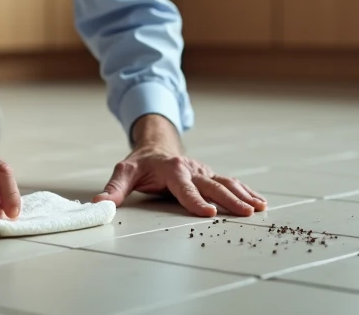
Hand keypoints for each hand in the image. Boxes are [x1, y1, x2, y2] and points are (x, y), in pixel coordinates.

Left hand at [91, 115, 266, 216]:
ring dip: (242, 195)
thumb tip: (99, 206)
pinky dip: (245, 191)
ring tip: (258, 207)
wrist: (156, 146)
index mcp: (171, 168)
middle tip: (245, 212)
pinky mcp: (209, 175)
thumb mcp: (124, 173)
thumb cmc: (140, 163)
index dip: (195, 200)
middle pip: (211, 185)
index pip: (183, 187)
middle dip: (229, 199)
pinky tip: (259, 201)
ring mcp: (203, 172)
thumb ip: (114, 190)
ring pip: (225, 182)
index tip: (208, 213)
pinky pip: (230, 182)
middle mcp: (191, 169)